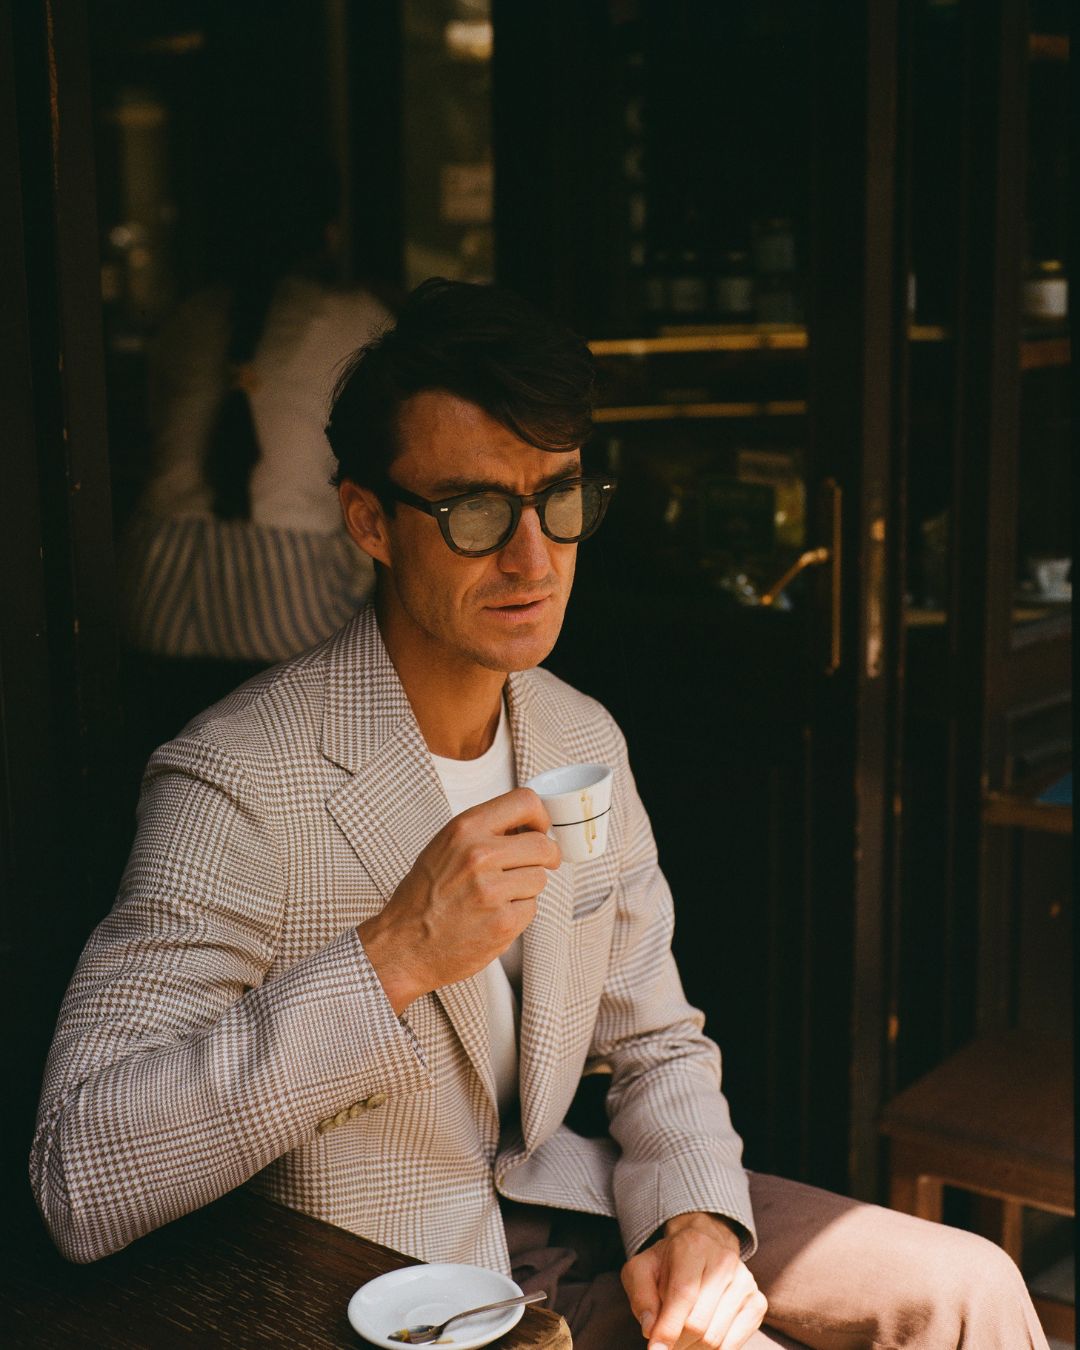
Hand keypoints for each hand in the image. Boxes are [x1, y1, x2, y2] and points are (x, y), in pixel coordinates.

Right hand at [358, 788, 559, 1012]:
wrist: (403, 946)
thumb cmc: (423, 897)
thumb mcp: (444, 847)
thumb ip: (484, 831)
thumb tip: (528, 825)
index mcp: (464, 829)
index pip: (526, 801)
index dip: (540, 817)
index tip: (538, 830)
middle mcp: (479, 855)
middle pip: (543, 844)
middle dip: (543, 857)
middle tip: (532, 866)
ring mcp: (492, 890)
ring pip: (540, 878)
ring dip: (526, 888)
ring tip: (498, 896)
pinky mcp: (503, 923)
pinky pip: (531, 908)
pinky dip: (518, 913)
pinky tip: (493, 916)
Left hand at [621, 1212, 766, 1349]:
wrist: (704, 1246)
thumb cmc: (668, 1263)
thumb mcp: (642, 1269)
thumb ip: (641, 1296)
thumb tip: (650, 1330)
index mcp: (694, 1246)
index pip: (684, 1295)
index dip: (668, 1329)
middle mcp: (725, 1261)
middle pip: (699, 1323)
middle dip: (677, 1341)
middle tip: (666, 1342)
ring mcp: (745, 1282)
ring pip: (715, 1338)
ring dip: (692, 1348)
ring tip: (681, 1337)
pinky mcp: (757, 1303)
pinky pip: (734, 1344)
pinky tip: (700, 1340)